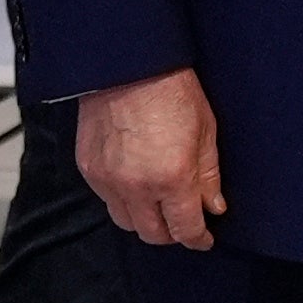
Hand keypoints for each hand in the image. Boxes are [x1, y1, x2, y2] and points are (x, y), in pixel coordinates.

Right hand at [79, 67, 225, 248]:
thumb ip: (209, 176)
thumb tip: (213, 206)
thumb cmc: (170, 88)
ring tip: (158, 203)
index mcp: (172, 178)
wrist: (128, 64)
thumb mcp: (205, 131)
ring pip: (126, 222)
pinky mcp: (89, 169)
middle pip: (153, 234)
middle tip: (183, 220)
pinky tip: (136, 184)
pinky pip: (106, 200)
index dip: (198, 238)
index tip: (204, 239)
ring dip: (144, 220)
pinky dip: (122, 200)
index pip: (185, 229)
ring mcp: (109, 180)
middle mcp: (137, 186)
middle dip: (171, 233)